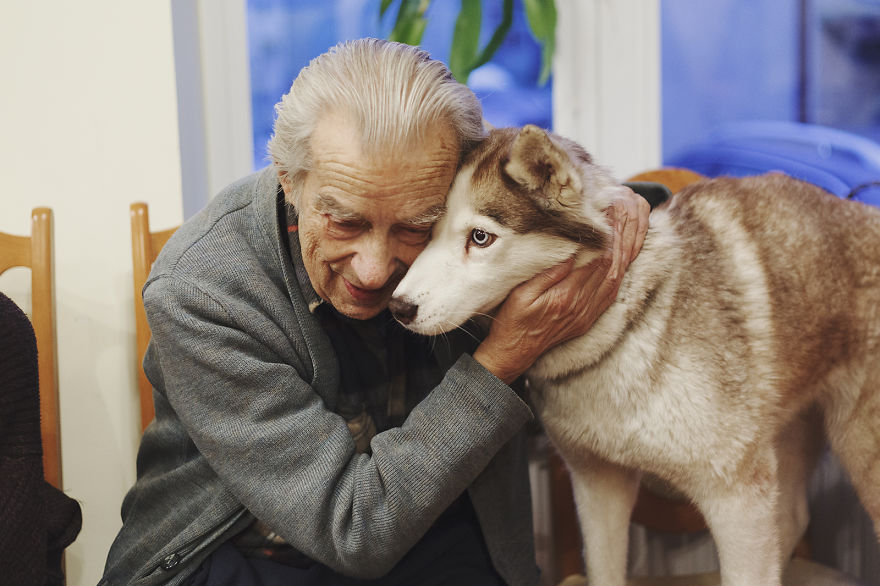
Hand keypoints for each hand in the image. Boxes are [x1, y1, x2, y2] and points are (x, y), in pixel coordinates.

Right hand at [473, 186, 649, 383]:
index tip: (612, 209)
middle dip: (623, 234)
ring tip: (633, 223)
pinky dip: (622, 268)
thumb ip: (548, 272)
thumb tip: (572, 250)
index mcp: (567, 296)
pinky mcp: (589, 316)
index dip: (608, 232)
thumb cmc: (512, 321)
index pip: (597, 258)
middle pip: (613, 264)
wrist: (514, 353)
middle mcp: (583, 304)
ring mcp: (589, 312)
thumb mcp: (521, 293)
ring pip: (617, 275)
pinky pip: (613, 290)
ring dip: (627, 249)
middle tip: (629, 208)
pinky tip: (625, 254)